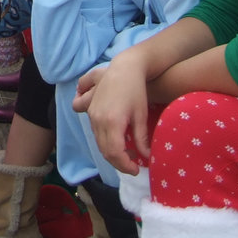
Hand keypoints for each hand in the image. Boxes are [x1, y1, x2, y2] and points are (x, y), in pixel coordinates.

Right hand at [78, 58, 151, 175]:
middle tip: (133, 165)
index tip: (136, 169)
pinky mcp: (90, 111)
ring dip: (111, 153)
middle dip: (119, 162)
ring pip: (99, 143)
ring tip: (127, 154)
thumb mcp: (141, 116)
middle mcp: (98, 120)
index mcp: (112, 122)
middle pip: (105, 151)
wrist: (124, 68)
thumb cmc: (136, 90)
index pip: (115, 153)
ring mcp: (92, 115)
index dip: (125, 165)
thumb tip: (146, 157)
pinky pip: (96, 133)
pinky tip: (117, 140)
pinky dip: (105, 142)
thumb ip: (141, 138)